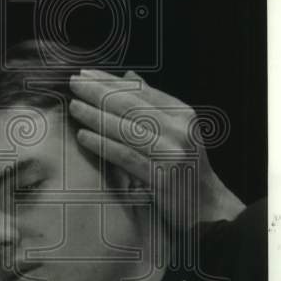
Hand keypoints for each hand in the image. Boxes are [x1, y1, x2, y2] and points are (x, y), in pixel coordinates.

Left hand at [68, 69, 245, 228]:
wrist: (206, 206)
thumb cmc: (184, 165)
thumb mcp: (175, 130)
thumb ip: (152, 104)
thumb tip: (128, 76)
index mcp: (183, 114)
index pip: (141, 91)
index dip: (111, 81)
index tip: (86, 73)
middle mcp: (180, 130)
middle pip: (131, 106)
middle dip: (98, 92)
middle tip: (74, 83)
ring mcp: (172, 153)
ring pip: (125, 129)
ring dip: (95, 116)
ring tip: (74, 106)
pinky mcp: (162, 177)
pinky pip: (125, 156)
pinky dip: (102, 144)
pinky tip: (83, 136)